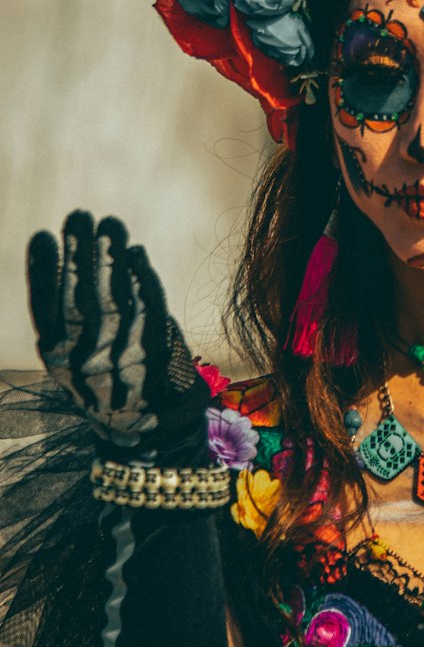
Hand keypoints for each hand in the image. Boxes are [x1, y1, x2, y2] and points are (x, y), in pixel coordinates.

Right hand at [27, 210, 208, 453]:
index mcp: (60, 360)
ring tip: (109, 223)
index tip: (44, 236)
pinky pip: (149, 307)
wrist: (148, 431)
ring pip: (115, 297)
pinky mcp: (157, 351)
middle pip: (81, 298)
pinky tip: (137, 251)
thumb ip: (64, 320)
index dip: (44, 272)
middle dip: (78, 253)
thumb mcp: (72, 361)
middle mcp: (87, 358)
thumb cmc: (106, 384)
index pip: (47, 310)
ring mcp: (122, 355)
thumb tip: (64, 256)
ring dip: (112, 256)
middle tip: (79, 216)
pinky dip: (143, 277)